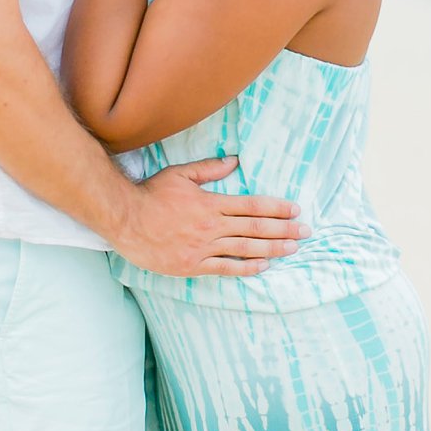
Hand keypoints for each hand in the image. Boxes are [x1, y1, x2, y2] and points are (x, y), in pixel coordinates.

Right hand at [121, 158, 303, 279]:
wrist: (124, 220)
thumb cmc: (150, 194)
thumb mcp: (179, 174)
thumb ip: (209, 169)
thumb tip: (234, 161)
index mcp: (210, 203)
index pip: (252, 206)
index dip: (276, 208)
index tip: (295, 210)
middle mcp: (210, 226)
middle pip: (255, 228)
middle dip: (284, 230)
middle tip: (306, 231)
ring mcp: (202, 247)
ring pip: (245, 249)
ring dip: (272, 249)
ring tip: (293, 249)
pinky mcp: (193, 265)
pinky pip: (225, 268)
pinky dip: (246, 268)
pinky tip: (263, 266)